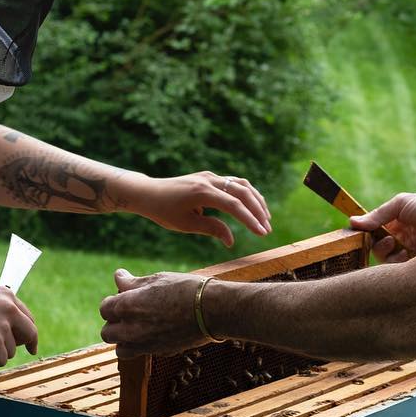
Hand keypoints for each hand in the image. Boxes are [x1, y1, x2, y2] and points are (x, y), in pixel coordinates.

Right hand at [0, 286, 37, 365]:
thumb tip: (7, 328)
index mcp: (6, 295)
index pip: (27, 316)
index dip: (28, 330)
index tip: (30, 341)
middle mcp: (9, 308)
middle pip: (29, 333)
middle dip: (26, 344)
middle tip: (21, 351)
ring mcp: (3, 326)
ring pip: (11, 350)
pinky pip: (0, 360)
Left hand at [99, 269, 208, 356]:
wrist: (213, 310)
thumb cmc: (186, 289)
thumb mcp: (157, 279)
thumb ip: (133, 282)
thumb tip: (118, 276)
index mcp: (127, 306)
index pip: (104, 308)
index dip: (113, 302)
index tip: (124, 297)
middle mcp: (131, 329)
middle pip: (107, 332)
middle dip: (115, 323)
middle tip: (131, 313)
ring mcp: (144, 344)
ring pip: (120, 349)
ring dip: (124, 339)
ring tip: (139, 327)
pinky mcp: (159, 352)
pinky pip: (140, 354)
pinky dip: (141, 346)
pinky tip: (154, 333)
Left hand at [126, 171, 270, 246]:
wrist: (148, 192)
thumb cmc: (163, 211)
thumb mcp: (186, 224)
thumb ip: (211, 229)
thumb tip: (231, 240)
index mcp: (201, 192)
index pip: (233, 205)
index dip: (250, 220)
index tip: (261, 233)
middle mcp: (208, 180)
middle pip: (242, 192)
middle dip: (257, 211)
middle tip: (266, 229)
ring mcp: (210, 176)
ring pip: (241, 184)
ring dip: (255, 200)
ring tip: (264, 218)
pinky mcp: (209, 177)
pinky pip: (233, 183)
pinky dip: (246, 195)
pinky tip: (252, 207)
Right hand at [349, 193, 415, 262]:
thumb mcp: (401, 204)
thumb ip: (378, 214)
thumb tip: (352, 221)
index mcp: (395, 225)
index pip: (372, 233)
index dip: (364, 234)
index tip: (358, 233)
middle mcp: (399, 241)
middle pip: (376, 249)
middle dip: (372, 245)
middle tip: (375, 239)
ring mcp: (408, 255)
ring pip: (385, 261)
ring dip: (384, 252)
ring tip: (392, 242)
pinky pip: (398, 272)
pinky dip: (396, 264)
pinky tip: (403, 253)